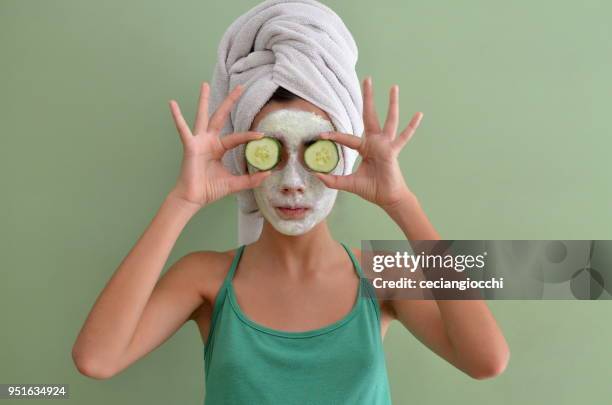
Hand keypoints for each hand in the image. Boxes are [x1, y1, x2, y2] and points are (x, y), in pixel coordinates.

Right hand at [167, 82, 270, 208]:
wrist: (194, 198)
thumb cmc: (210, 190)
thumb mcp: (234, 183)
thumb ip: (250, 179)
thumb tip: (268, 174)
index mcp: (219, 148)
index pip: (237, 137)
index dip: (249, 136)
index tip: (262, 135)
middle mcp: (209, 141)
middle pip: (221, 116)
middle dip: (230, 101)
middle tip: (241, 86)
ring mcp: (199, 141)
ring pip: (203, 116)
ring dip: (204, 101)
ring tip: (204, 85)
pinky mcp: (190, 146)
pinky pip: (183, 129)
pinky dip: (177, 117)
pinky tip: (172, 103)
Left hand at [314, 77, 422, 210]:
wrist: (387, 198)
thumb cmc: (371, 189)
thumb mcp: (348, 183)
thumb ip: (333, 180)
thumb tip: (316, 176)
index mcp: (364, 148)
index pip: (347, 138)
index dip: (334, 136)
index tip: (320, 134)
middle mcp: (375, 142)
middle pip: (370, 115)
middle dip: (368, 98)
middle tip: (367, 79)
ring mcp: (386, 145)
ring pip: (389, 120)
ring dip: (392, 103)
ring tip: (393, 87)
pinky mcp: (393, 151)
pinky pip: (404, 137)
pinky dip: (412, 126)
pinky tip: (419, 114)